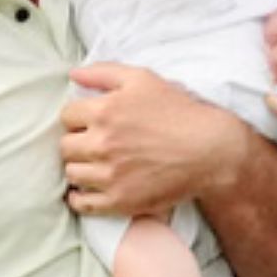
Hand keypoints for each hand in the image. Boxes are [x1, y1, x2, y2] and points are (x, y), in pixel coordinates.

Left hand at [60, 63, 245, 215]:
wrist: (210, 151)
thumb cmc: (179, 112)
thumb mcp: (143, 80)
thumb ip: (104, 73)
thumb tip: (72, 76)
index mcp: (105, 111)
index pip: (66, 116)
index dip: (78, 118)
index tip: (91, 123)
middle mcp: (102, 144)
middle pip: (65, 146)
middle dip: (78, 143)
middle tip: (95, 144)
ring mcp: (110, 175)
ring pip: (72, 174)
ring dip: (80, 168)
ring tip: (96, 165)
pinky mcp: (120, 201)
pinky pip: (83, 203)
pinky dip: (80, 198)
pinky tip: (89, 190)